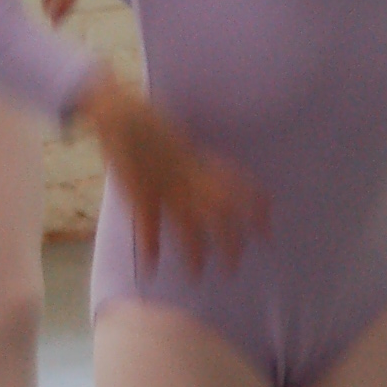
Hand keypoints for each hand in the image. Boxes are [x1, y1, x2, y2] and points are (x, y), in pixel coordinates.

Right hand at [77, 73, 267, 274]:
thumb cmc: (151, 126)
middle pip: (220, 213)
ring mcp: (165, 185)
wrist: (118, 111)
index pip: (239, 186)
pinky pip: (148, 224)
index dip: (257, 209)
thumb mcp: (183, 144)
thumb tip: (211, 180)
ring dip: (195, 253)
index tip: (267, 231)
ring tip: (197, 276)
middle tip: (233, 267)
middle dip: (230, 242)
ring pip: (189, 224)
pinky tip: (150, 267)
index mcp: (201, 163)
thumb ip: (198, 165)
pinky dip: (149, 247)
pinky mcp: (139, 191)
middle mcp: (190, 176)